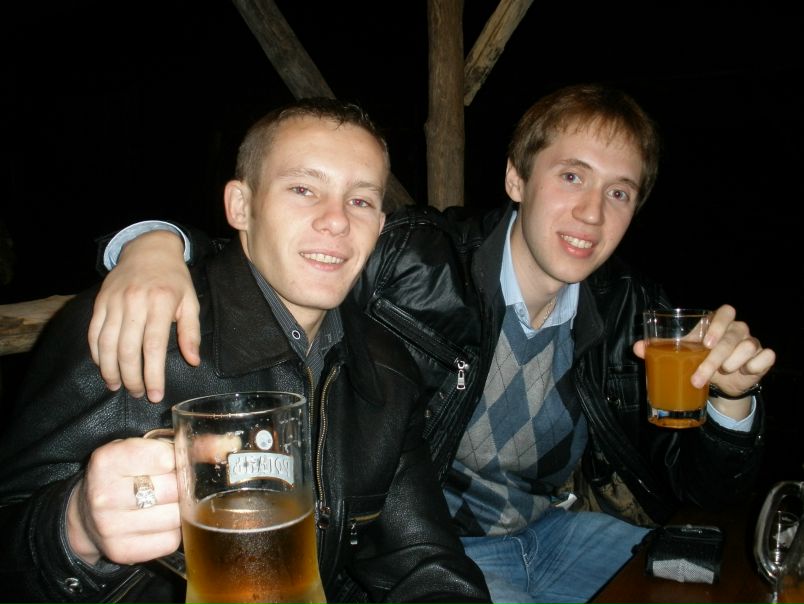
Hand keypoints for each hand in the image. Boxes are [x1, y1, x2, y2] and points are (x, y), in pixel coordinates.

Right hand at [66, 437, 179, 565]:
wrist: (85, 514)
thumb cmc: (122, 475)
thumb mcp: (142, 449)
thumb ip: (182, 444)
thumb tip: (226, 445)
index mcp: (107, 461)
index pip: (164, 457)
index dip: (180, 459)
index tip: (181, 461)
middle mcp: (105, 494)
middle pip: (174, 489)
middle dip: (184, 485)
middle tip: (179, 483)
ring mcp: (111, 526)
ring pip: (176, 516)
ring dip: (182, 509)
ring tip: (169, 502)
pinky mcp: (122, 551)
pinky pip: (170, 540)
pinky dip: (174, 530)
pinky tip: (161, 521)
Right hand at [88, 230, 200, 401]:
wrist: (149, 249)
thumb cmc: (174, 279)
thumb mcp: (190, 302)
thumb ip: (191, 332)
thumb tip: (193, 361)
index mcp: (162, 303)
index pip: (154, 347)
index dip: (152, 374)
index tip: (155, 394)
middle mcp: (135, 302)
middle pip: (127, 350)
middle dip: (131, 378)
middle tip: (137, 394)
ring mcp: (114, 301)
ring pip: (106, 344)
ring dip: (110, 370)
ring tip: (117, 386)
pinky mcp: (100, 301)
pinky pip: (93, 332)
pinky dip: (96, 353)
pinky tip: (104, 366)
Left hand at [633, 304, 775, 419]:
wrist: (720, 383)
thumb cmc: (698, 359)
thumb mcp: (681, 353)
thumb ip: (660, 347)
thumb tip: (637, 348)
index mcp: (718, 323)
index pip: (725, 311)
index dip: (718, 324)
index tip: (706, 342)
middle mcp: (737, 330)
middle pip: (732, 337)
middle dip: (714, 358)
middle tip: (698, 375)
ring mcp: (752, 343)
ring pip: (748, 346)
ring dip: (733, 362)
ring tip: (722, 373)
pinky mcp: (763, 359)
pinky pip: (766, 356)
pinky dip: (756, 364)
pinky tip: (746, 371)